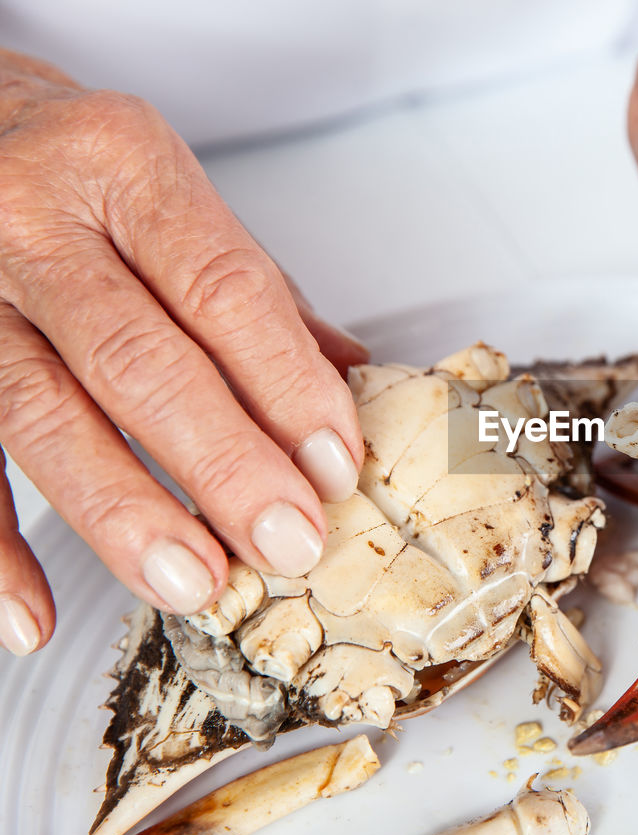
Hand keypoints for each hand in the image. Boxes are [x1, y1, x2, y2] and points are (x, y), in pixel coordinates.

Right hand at [0, 49, 367, 655]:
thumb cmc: (76, 166)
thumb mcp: (173, 196)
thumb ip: (254, 291)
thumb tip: (348, 379)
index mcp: (126, 165)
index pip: (225, 292)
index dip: (287, 387)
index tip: (336, 468)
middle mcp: (33, 215)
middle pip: (140, 360)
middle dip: (223, 466)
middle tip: (286, 543)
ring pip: (41, 414)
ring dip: (125, 513)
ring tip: (194, 581)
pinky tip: (35, 612)